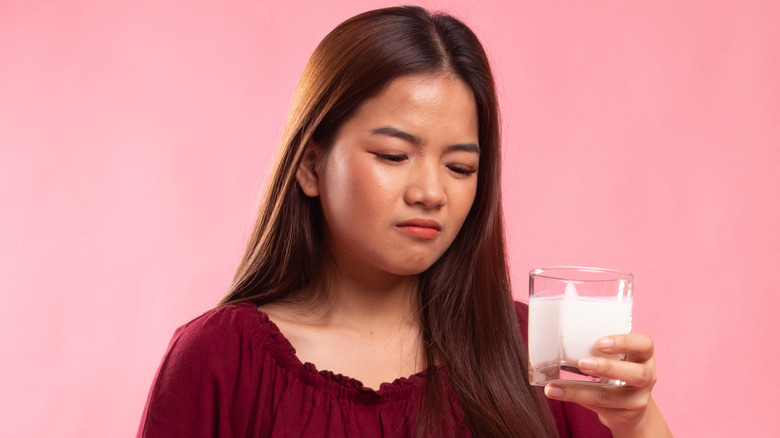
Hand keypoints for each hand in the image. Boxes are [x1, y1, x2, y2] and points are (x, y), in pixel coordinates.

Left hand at [543, 334, 671, 436]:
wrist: (630, 410)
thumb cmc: (617, 372)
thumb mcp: (618, 357)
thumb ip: (599, 348)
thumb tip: (557, 336)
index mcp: (644, 356)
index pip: (644, 344)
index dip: (624, 342)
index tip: (599, 343)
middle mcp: (646, 378)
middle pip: (637, 374)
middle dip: (608, 368)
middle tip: (582, 363)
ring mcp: (636, 400)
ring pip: (611, 397)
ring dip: (580, 390)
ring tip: (556, 385)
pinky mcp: (621, 415)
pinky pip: (596, 407)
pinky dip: (573, 398)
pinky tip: (555, 392)